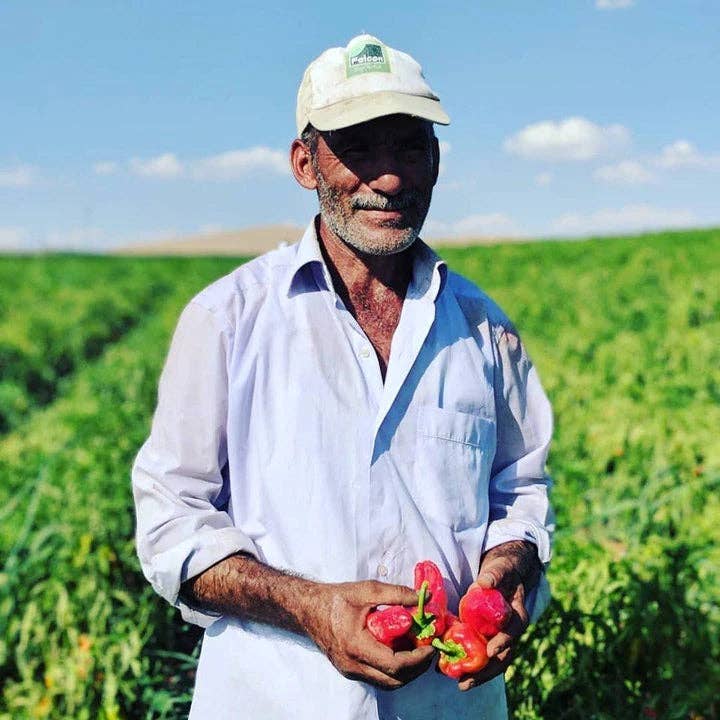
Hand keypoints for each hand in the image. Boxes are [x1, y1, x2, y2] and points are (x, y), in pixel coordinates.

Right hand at [303, 580, 434, 689]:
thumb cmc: (336, 598)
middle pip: (394, 681)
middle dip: (416, 669)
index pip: (395, 664)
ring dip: (406, 672)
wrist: (308, 609)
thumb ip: (396, 593)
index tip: (430, 645)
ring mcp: (351, 671)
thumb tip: (423, 597)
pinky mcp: (350, 670)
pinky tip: (400, 651)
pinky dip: (393, 669)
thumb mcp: (367, 590)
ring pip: (387, 683)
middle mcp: (353, 665)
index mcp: (356, 645)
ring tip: (417, 650)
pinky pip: (377, 677)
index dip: (417, 659)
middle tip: (429, 650)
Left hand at [456, 545, 534, 691]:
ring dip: (478, 675)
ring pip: (493, 662)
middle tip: (467, 680)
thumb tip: (484, 583)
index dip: (503, 642)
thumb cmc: (503, 572)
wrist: (506, 575)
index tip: (491, 651)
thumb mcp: (500, 569)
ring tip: (461, 684)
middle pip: (503, 656)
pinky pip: (481, 656)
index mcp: (518, 615)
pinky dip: (470, 665)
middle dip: (486, 671)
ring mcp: (499, 637)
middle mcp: (510, 631)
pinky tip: (454, 671)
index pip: (513, 632)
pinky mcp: (487, 638)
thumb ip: (494, 576)